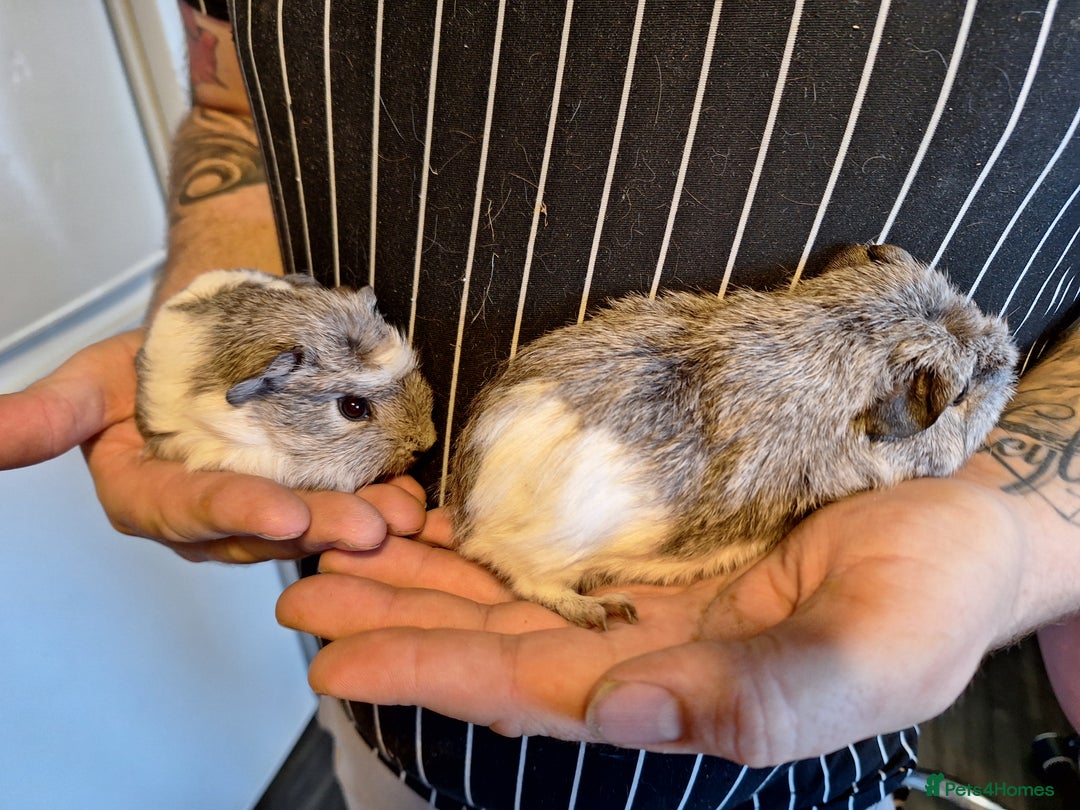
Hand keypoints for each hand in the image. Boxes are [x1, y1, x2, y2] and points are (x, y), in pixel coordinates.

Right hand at [0, 330, 425, 561]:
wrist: (203, 346)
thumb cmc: (143, 365)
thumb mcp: (90, 381)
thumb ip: (47, 418)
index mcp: (151, 501)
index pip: (190, 513)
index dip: (234, 514)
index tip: (284, 513)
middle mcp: (212, 519)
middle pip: (266, 530)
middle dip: (319, 529)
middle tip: (370, 527)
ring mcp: (268, 507)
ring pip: (316, 524)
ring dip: (363, 522)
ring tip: (406, 514)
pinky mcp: (314, 489)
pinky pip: (349, 500)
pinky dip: (386, 497)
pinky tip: (419, 494)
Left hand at [276, 476, 1027, 765]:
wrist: (965, 526)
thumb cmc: (934, 592)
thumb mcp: (870, 654)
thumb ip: (757, 699)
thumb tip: (622, 716)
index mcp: (685, 696)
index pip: (533, 692)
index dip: (432, 672)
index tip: (336, 656)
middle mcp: (648, 654)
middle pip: (498, 642)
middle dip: (398, 620)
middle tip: (302, 593)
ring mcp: (648, 599)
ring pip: (513, 593)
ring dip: (425, 576)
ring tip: (342, 552)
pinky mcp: (658, 548)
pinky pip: (553, 545)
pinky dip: (487, 535)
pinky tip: (434, 521)